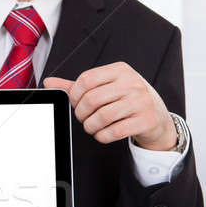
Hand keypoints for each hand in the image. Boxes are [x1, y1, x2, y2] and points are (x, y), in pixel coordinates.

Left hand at [43, 62, 176, 150]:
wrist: (156, 116)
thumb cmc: (126, 100)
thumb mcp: (105, 87)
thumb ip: (77, 86)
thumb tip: (48, 82)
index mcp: (120, 70)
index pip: (86, 80)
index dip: (75, 96)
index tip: (76, 104)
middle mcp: (132, 83)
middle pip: (91, 100)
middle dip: (81, 114)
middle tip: (83, 118)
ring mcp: (141, 101)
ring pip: (101, 117)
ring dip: (90, 127)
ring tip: (92, 127)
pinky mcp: (146, 120)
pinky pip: (114, 132)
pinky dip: (102, 136)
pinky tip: (103, 134)